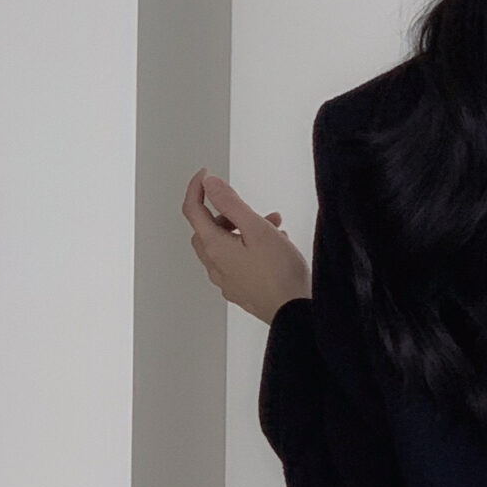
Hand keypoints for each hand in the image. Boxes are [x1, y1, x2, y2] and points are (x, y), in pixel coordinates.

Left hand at [182, 167, 311, 322]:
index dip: (196, 188)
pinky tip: (273, 249)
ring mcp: (226, 280)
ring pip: (224, 246)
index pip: (192, 210)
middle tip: (248, 208)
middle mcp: (214, 265)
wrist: (293, 312)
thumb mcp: (256, 228)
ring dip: (242, 230)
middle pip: (207, 229)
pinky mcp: (240, 290)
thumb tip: (210, 184)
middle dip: (225, 213)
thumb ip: (231, 203)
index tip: (206, 175)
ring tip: (273, 226)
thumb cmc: (279, 273)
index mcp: (214, 247)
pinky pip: (236, 262)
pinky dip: (247, 248)